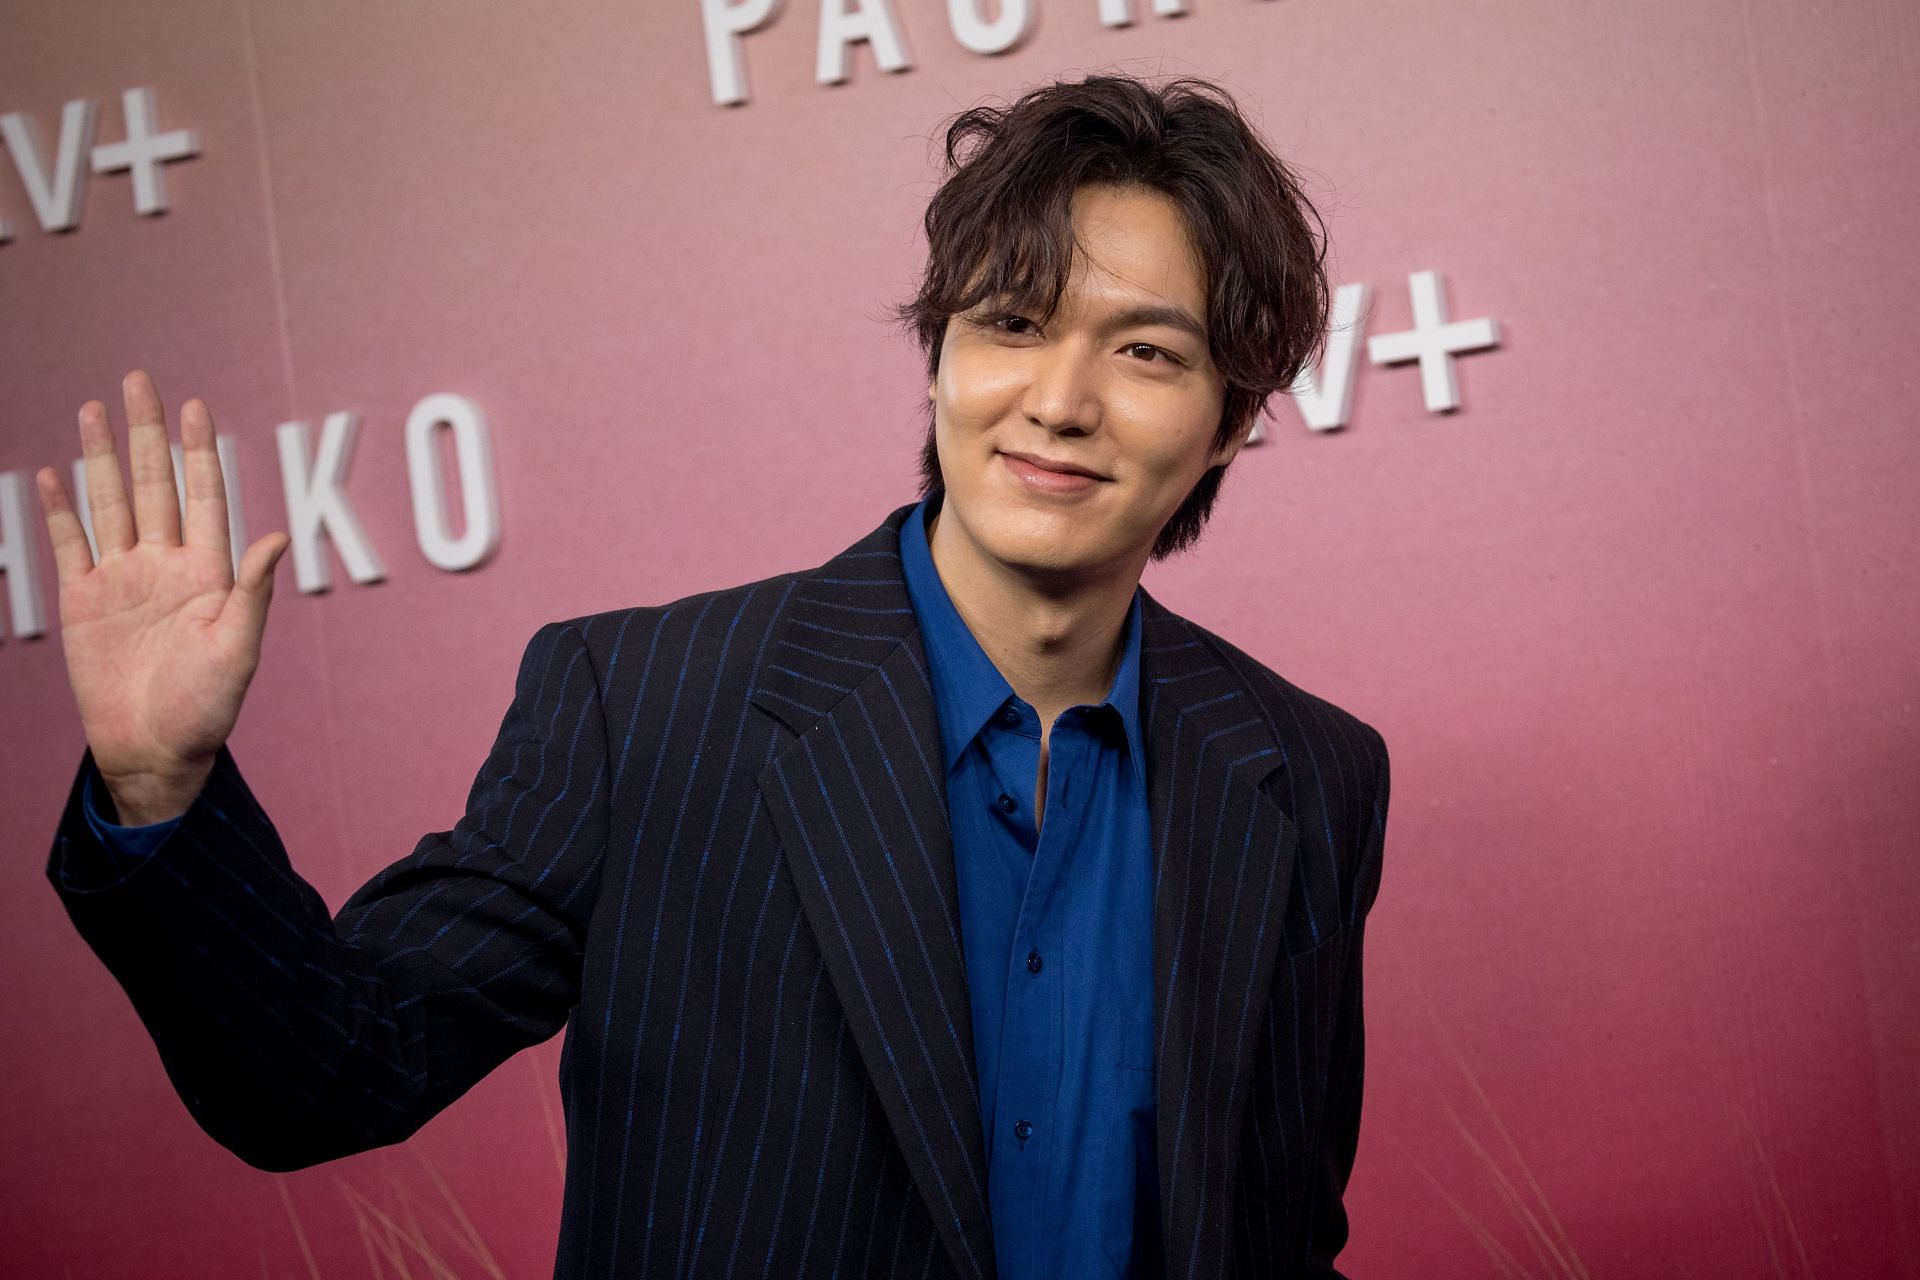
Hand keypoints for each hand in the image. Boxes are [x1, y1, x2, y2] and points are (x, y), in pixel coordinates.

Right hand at [36, 371, 290, 825]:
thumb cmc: (207, 708)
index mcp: (209, 573)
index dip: (200, 451)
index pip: (204, 496)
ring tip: (94, 409)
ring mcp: (122, 580)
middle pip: (154, 484)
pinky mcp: (83, 602)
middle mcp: (165, 566)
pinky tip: (53, 472)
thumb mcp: (238, 649)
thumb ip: (253, 592)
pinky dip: (61, 509)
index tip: (198, 405)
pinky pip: (69, 544)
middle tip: (139, 380)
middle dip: (148, 432)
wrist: (155, 751)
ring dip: (102, 456)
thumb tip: (275, 538)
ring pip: (111, 503)